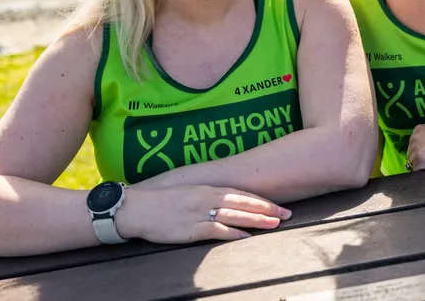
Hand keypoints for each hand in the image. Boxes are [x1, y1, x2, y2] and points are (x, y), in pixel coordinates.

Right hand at [116, 185, 290, 243]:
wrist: (137, 208)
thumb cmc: (161, 202)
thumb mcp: (188, 194)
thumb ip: (207, 198)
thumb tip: (226, 206)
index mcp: (207, 189)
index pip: (241, 194)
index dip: (261, 200)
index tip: (278, 205)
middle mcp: (206, 198)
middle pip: (243, 203)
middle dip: (267, 208)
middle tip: (287, 214)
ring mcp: (199, 213)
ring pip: (235, 215)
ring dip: (256, 220)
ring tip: (274, 224)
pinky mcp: (191, 228)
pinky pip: (216, 230)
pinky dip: (233, 233)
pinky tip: (246, 236)